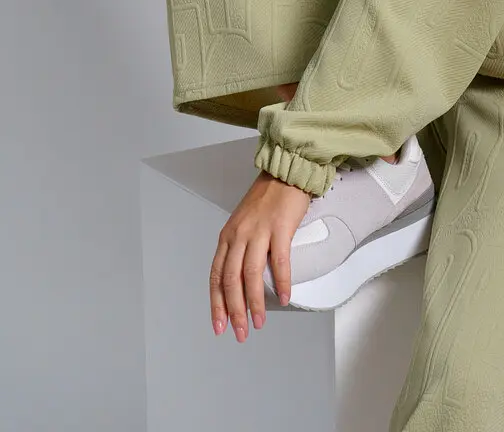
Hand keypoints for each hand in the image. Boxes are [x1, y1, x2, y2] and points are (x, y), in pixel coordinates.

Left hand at [209, 169, 310, 340]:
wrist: (286, 172)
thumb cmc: (267, 198)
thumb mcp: (244, 222)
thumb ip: (240, 247)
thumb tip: (244, 280)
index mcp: (227, 236)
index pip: (216, 276)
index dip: (216, 303)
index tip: (219, 326)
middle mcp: (238, 235)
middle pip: (231, 280)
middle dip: (234, 311)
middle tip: (240, 332)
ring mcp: (258, 231)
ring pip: (251, 275)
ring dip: (255, 303)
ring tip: (259, 322)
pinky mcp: (279, 228)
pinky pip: (279, 261)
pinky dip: (282, 282)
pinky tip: (285, 297)